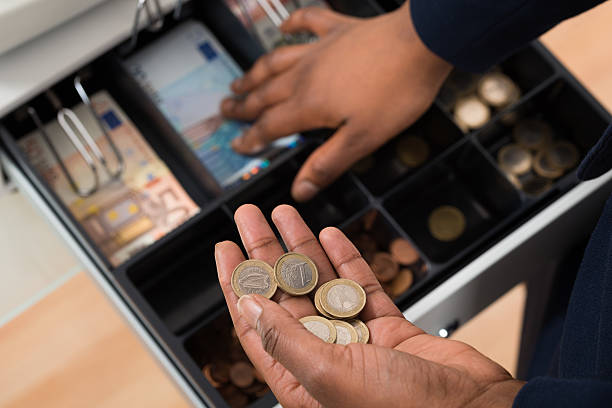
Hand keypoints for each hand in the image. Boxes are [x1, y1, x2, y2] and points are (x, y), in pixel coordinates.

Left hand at [215, 204, 524, 407]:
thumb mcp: (330, 375)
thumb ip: (286, 339)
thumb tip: (248, 305)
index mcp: (300, 381)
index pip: (256, 323)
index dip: (237, 283)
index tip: (225, 248)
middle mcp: (325, 359)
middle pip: (285, 296)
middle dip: (266, 254)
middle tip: (249, 217)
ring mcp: (358, 341)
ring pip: (321, 285)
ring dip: (303, 249)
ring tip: (285, 214)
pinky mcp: (389, 328)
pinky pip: (361, 288)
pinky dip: (346, 262)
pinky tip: (331, 236)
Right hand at [221, 3, 451, 201]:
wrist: (422, 44)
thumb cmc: (396, 92)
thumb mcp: (363, 139)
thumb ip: (327, 163)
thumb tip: (300, 191)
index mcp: (310, 104)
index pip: (271, 125)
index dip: (253, 138)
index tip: (238, 145)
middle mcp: (306, 74)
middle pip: (265, 92)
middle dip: (243, 105)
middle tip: (225, 110)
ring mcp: (320, 48)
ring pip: (276, 61)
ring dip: (255, 73)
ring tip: (239, 81)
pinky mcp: (338, 30)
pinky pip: (307, 22)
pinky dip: (292, 24)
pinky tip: (284, 27)